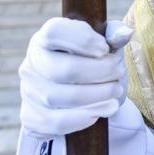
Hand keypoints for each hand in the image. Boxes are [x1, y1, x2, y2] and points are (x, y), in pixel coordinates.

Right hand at [19, 18, 132, 138]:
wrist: (80, 95)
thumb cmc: (93, 63)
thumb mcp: (105, 45)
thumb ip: (114, 35)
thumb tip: (125, 33)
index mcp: (46, 38)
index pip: (54, 33)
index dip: (83, 40)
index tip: (105, 49)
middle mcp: (32, 63)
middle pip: (64, 70)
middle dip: (100, 72)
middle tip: (118, 72)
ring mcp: (29, 91)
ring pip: (62, 98)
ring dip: (97, 95)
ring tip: (116, 90)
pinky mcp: (31, 117)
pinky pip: (57, 122)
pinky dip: (84, 117)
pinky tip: (104, 110)